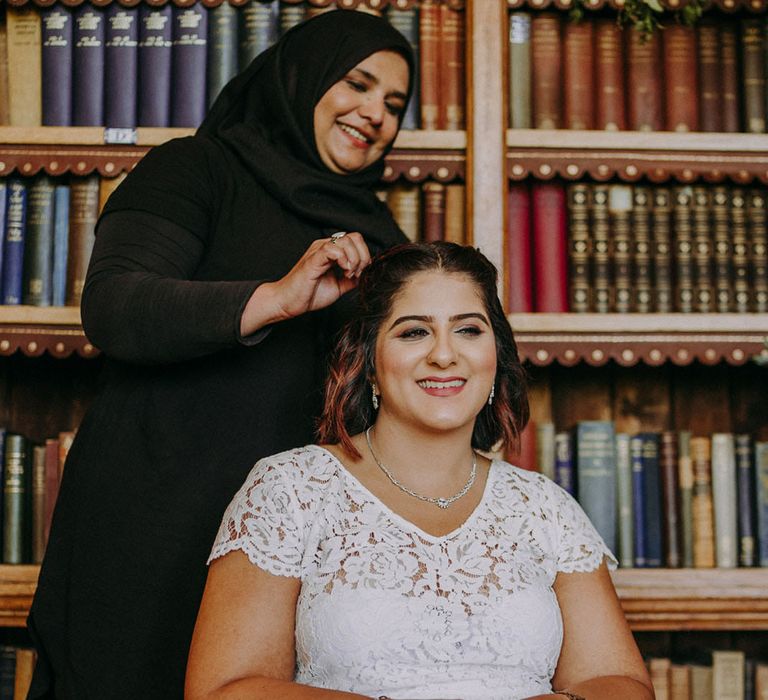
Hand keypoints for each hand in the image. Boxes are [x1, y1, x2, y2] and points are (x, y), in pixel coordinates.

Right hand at [240, 232, 371, 334]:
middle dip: (362, 257)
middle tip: (356, 274)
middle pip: (354, 237)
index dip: (364, 255)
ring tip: (348, 274)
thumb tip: (365, 274)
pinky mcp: (313, 259)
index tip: (360, 273)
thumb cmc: (309, 294)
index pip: (355, 241)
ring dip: (354, 259)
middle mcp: (324, 246)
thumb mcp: (338, 286)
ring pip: (346, 241)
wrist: (288, 303)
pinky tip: (343, 272)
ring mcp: (318, 251)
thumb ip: (351, 278)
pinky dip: (344, 260)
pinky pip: (332, 249)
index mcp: (331, 251)